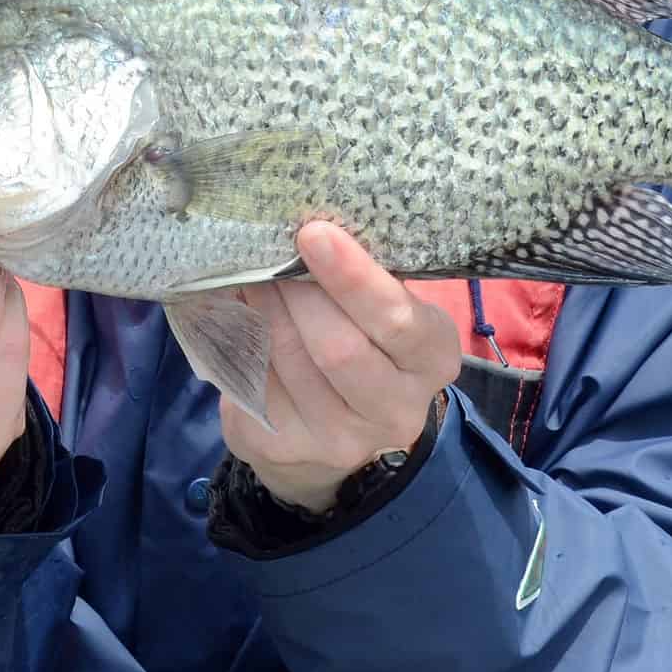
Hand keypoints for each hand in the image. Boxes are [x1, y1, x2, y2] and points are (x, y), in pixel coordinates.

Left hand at [220, 221, 460, 512]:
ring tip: (251, 275)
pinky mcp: (286, 448)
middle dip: (297, 292)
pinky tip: (239, 315)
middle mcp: (396, 409)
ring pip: (290, 361)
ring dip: (264, 309)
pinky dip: (241, 339)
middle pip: (339, 347)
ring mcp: (341, 439)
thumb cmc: (364, 343)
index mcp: (431, 358)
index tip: (313, 233)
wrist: (334, 433)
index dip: (353, 278)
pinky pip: (254, 382)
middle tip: (270, 251)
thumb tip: (309, 223)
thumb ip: (364, 278)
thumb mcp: (384, 313)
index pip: (397, 320)